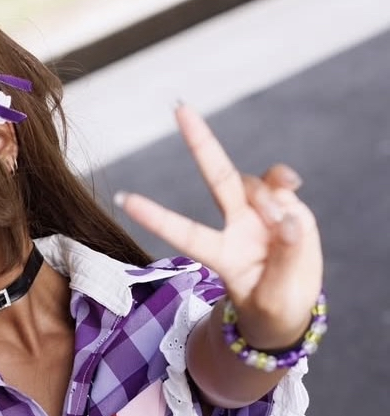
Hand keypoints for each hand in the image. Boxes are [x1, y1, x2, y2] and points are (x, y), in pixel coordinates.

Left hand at [116, 104, 323, 349]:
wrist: (290, 308)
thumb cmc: (272, 309)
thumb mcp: (275, 298)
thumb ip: (284, 260)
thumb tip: (289, 219)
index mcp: (220, 255)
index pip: (183, 232)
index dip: (155, 217)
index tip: (123, 199)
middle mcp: (235, 227)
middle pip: (217, 176)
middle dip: (201, 140)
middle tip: (179, 106)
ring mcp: (258, 213)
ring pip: (257, 184)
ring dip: (273, 202)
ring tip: (287, 233)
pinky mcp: (283, 206)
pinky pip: (280, 181)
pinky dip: (285, 182)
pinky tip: (292, 188)